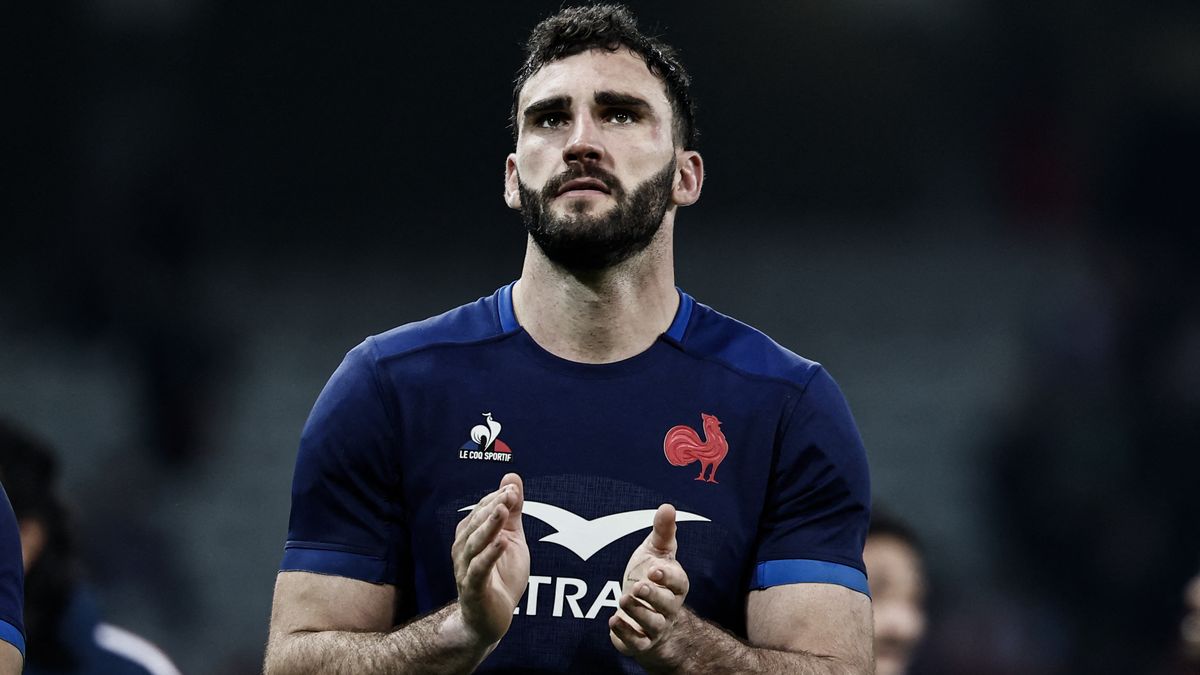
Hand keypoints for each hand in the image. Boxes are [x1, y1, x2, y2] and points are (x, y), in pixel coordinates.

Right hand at [451, 473, 529, 645]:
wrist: (491, 619)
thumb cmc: (500, 577)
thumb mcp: (511, 539)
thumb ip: (512, 511)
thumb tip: (512, 478)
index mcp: (471, 535)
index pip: (482, 510)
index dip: (497, 497)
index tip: (513, 486)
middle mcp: (463, 549)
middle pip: (476, 523)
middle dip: (493, 507)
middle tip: (510, 493)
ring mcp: (465, 569)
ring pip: (475, 543)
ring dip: (489, 525)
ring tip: (503, 510)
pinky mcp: (473, 589)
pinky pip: (479, 570)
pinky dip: (489, 555)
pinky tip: (501, 543)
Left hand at [609, 504, 689, 666]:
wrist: (651, 619)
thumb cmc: (654, 580)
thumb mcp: (657, 553)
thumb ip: (663, 532)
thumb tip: (668, 506)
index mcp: (675, 585)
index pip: (678, 582)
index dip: (668, 577)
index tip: (655, 570)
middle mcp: (669, 608)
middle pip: (666, 604)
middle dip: (653, 596)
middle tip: (638, 586)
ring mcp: (656, 627)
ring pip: (651, 624)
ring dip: (637, 613)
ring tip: (623, 599)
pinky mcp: (640, 643)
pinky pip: (636, 643)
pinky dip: (624, 634)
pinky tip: (612, 621)